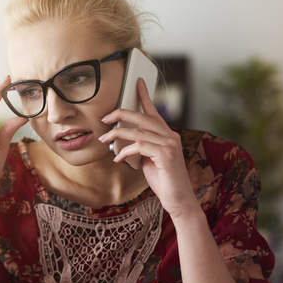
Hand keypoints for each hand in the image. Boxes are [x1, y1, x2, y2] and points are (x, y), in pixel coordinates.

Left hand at [98, 78, 198, 220]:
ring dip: (117, 135)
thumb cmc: (163, 181)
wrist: (179, 200)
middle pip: (142, 117)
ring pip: (138, 132)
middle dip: (121, 114)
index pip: (153, 111)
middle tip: (104, 118)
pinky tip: (118, 159)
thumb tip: (122, 141)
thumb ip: (141, 147)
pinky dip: (125, 152)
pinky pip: (140, 147)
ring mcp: (170, 145)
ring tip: (104, 139)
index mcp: (167, 135)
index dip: (145, 95)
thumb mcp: (148, 160)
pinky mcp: (166, 156)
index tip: (137, 82)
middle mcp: (170, 136)